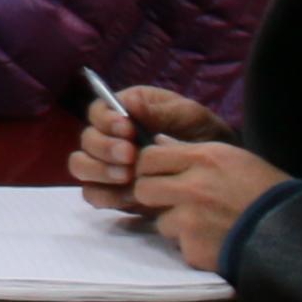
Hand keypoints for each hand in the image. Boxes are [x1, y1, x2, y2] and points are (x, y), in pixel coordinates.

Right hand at [67, 83, 225, 205]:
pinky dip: (105, 195)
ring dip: (99, 171)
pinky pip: (93, 194)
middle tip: (130, 156)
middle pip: (86, 140)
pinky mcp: (113, 191)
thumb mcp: (188, 116)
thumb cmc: (203, 134)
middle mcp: (111, 137)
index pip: (97, 111)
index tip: (127, 129)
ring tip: (127, 176)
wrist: (220, 171)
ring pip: (81, 166)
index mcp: (125, 112)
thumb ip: (159, 110)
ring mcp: (109, 165)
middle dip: (104, 148)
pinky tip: (128, 195)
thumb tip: (127, 106)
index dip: (106, 120)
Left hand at [128, 135, 286, 264]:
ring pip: (159, 221)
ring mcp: (190, 219)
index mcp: (204, 158)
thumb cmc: (264, 191)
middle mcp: (193, 186)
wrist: (291, 232)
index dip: (150, 168)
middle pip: (143, 188)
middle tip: (172, 202)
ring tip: (204, 223)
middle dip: (154, 196)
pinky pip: (178, 245)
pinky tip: (213, 240)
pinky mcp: (193, 247)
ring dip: (175, 224)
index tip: (159, 175)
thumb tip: (158, 142)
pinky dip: (192, 245)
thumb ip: (192, 151)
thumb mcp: (233, 159)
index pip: (149, 157)